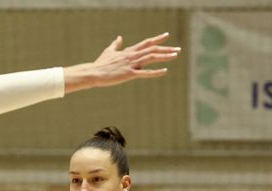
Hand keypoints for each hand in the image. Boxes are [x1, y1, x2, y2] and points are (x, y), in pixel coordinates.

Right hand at [64, 32, 180, 92]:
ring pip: (151, 58)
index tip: (166, 36)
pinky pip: (145, 73)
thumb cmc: (100, 64)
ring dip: (164, 56)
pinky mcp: (129, 74)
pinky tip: (165, 71)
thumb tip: (119, 37)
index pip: (146, 43)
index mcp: (128, 51)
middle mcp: (132, 56)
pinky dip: (155, 72)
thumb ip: (115, 44)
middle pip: (152, 49)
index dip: (157, 39)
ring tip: (176, 55)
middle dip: (166, 49)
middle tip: (178, 49)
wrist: (94, 72)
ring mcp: (131, 64)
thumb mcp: (108, 52)